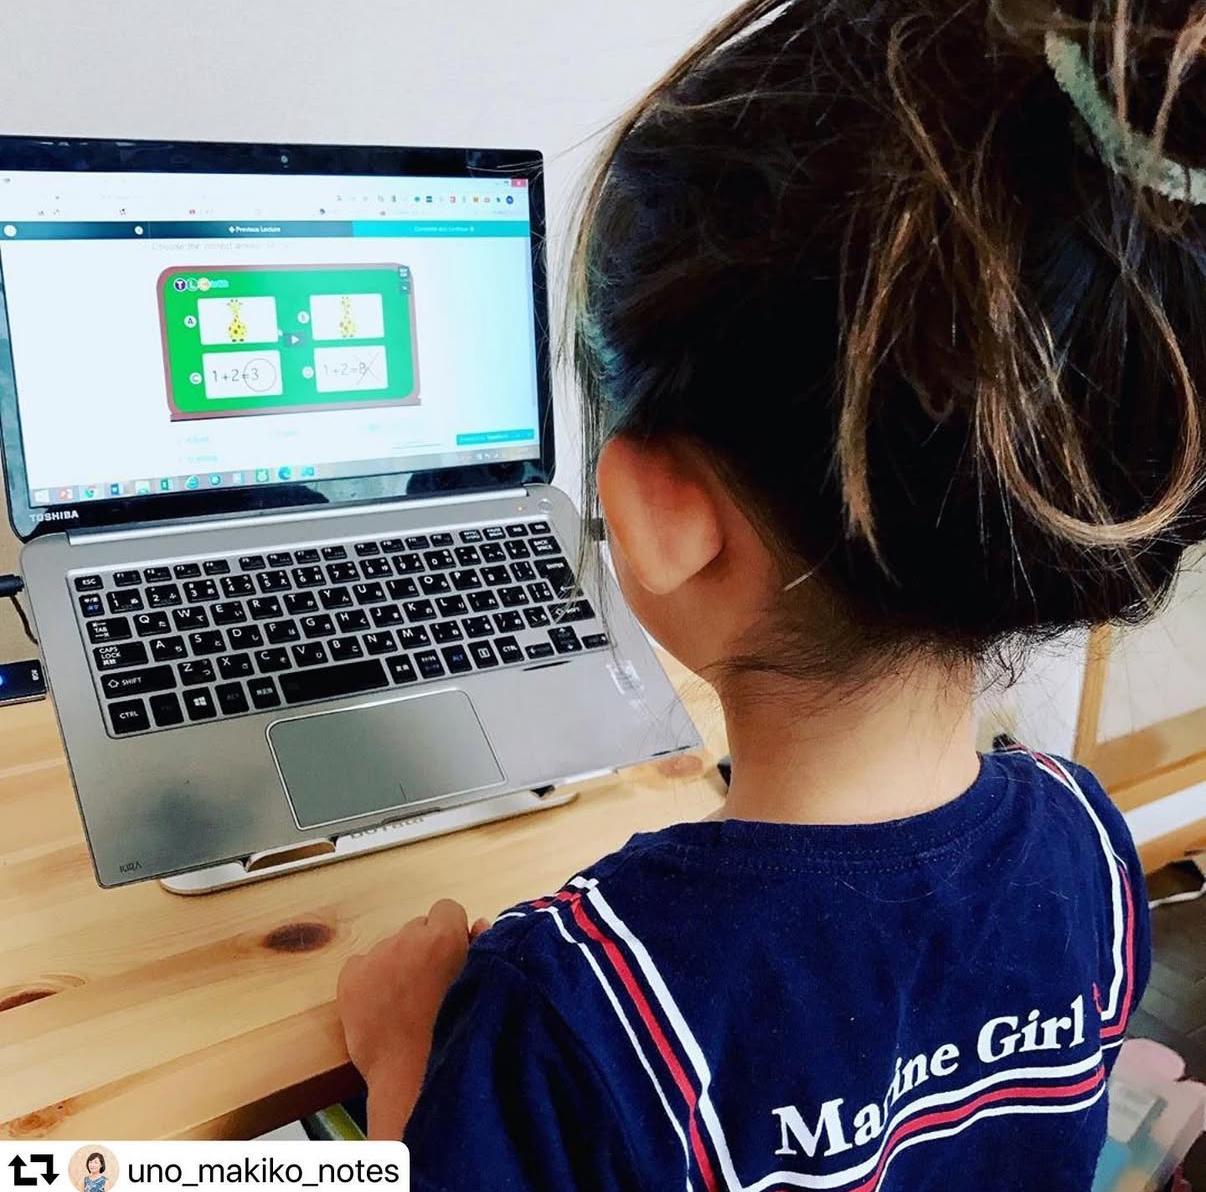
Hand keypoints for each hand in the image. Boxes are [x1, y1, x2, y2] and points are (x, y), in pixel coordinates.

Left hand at [337, 899, 489, 1138]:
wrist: (415, 1076)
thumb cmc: (457, 1033)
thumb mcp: (481, 985)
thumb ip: (481, 948)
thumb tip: (478, 925)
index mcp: (443, 936)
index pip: (447, 910)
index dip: (450, 933)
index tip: (451, 957)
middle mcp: (407, 937)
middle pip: (417, 928)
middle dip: (423, 949)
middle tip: (429, 984)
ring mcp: (375, 956)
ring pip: (389, 947)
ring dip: (398, 964)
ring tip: (404, 1002)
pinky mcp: (350, 977)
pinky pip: (360, 964)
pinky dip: (368, 979)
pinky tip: (379, 1005)